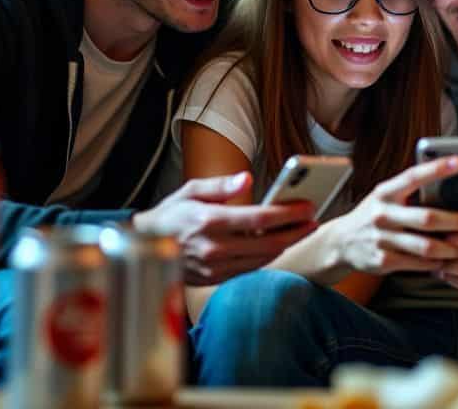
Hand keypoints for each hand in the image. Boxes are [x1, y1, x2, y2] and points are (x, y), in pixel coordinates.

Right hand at [134, 172, 317, 284]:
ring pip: (263, 259)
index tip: (308, 206)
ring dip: (286, 245)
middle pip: (268, 243)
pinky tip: (279, 243)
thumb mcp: (190, 191)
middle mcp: (214, 248)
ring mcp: (215, 268)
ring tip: (302, 230)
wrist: (144, 248)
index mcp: (209, 222)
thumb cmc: (170, 215)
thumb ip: (220, 186)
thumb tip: (247, 178)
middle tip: (314, 219)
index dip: (288, 214)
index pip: (259, 219)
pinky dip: (268, 256)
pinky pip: (250, 269)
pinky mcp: (215, 279)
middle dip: (296, 231)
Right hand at [327, 155, 457, 274]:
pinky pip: (418, 264)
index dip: (436, 169)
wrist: (340, 242)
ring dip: (454, 249)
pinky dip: (439, 264)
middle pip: (428, 218)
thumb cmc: (376, 214)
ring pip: (427, 246)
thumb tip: (454, 187)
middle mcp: (382, 214)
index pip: (413, 176)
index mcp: (386, 192)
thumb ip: (413, 192)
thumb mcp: (387, 196)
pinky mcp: (383, 261)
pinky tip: (453, 262)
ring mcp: (382, 239)